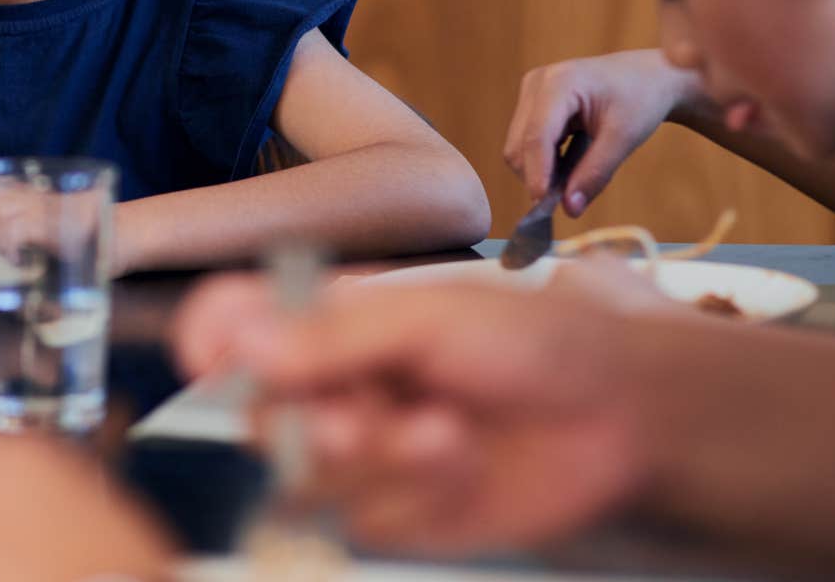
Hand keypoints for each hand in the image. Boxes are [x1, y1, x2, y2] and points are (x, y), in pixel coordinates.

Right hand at [172, 268, 653, 556]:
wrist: (623, 417)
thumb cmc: (538, 340)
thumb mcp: (430, 317)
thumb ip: (330, 336)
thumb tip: (241, 342)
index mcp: (330, 320)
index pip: (235, 322)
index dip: (211, 339)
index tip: (212, 357)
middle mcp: (335, 384)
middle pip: (256, 412)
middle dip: (303, 420)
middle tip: (354, 417)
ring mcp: (362, 450)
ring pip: (301, 474)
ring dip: (372, 454)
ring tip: (440, 429)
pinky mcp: (397, 510)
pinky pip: (362, 517)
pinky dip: (415, 488)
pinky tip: (462, 455)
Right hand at [504, 49, 702, 213]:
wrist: (650, 76)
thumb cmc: (642, 99)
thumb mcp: (625, 138)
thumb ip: (595, 173)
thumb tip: (569, 209)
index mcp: (559, 82)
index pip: (537, 136)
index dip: (537, 173)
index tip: (544, 206)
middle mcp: (537, 83)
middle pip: (519, 144)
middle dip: (538, 176)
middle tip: (568, 200)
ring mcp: (531, 91)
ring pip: (519, 146)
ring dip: (541, 170)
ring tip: (575, 179)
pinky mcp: (532, 102)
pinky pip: (527, 142)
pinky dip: (545, 161)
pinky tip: (570, 163)